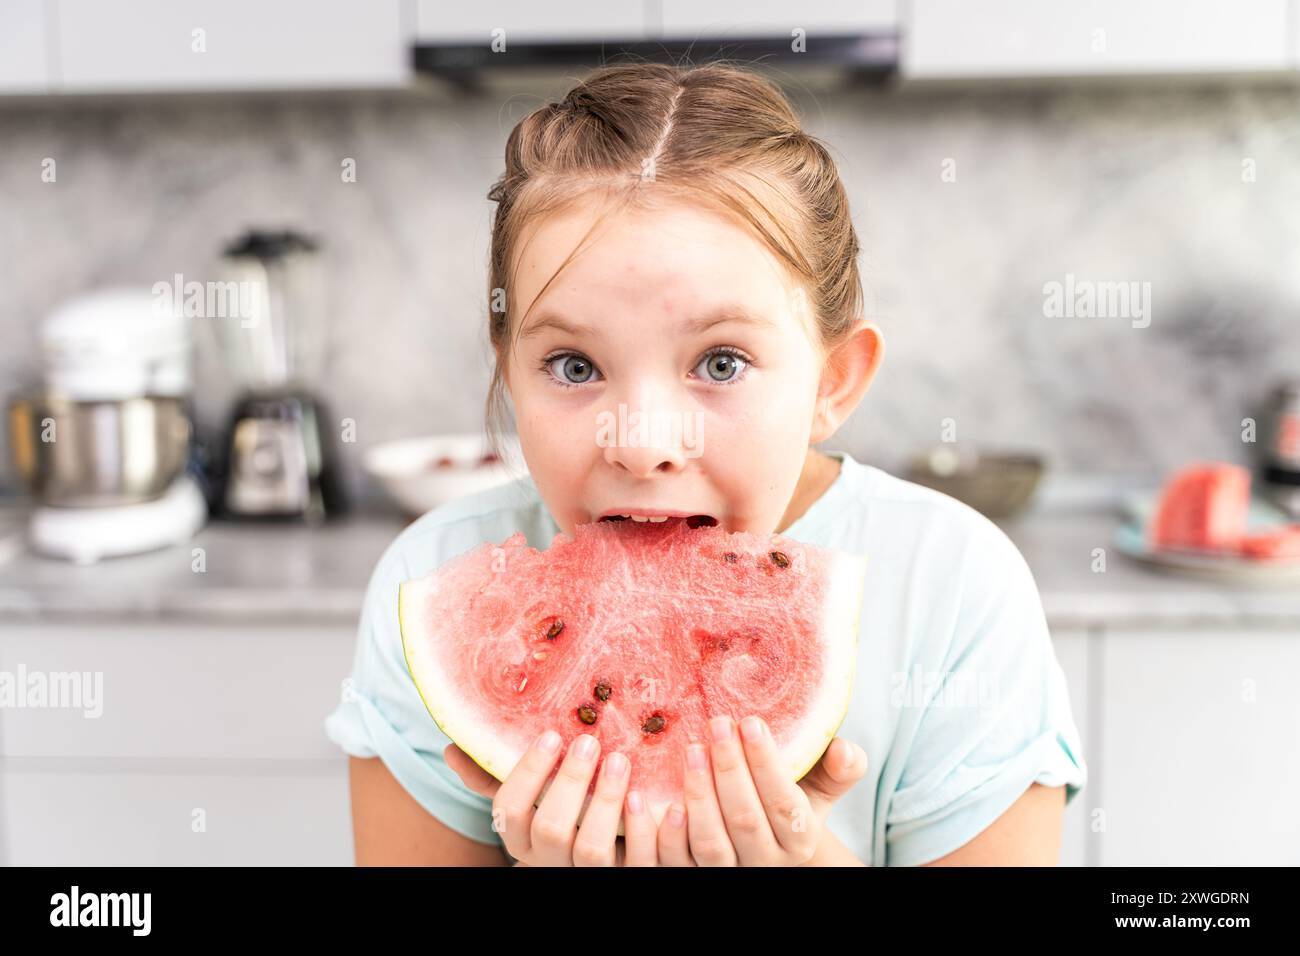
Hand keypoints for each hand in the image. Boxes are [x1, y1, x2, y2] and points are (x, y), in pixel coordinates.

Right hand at [445, 731, 675, 865]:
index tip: (552, 735)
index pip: (510, 810)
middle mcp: (550, 863)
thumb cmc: (563, 815)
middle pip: (551, 829)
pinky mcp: (626, 877)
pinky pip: (636, 864)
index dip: (529, 773)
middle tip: (590, 740)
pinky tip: (655, 797)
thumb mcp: (529, 802)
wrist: (606, 863)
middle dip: (569, 783)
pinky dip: (644, 831)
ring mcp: (588, 875)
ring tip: (621, 760)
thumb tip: (449, 750)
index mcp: (522, 840)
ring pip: (591, 852)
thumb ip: (494, 778)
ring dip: (605, 803)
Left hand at [667, 714, 866, 865]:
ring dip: (698, 794)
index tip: (749, 721)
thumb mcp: (818, 788)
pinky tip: (646, 794)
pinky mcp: (691, 876)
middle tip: (715, 723)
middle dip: (729, 768)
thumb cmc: (788, 803)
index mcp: (799, 838)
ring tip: (690, 749)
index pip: (784, 802)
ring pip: (710, 843)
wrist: (766, 849)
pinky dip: (660, 832)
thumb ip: (838, 770)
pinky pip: (673, 862)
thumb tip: (846, 749)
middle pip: (745, 819)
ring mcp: (728, 873)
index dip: (765, 763)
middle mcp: (765, 862)